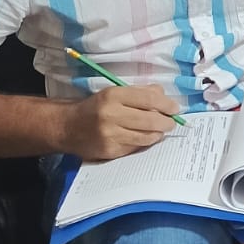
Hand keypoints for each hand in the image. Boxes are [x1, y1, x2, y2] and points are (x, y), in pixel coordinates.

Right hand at [60, 85, 180, 161]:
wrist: (67, 127)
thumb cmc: (96, 107)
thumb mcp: (115, 92)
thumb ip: (141, 92)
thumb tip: (165, 98)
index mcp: (114, 96)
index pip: (149, 99)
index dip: (167, 105)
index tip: (175, 109)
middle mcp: (111, 115)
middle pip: (151, 120)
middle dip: (167, 122)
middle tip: (171, 122)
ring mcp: (110, 135)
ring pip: (146, 136)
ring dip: (158, 134)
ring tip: (160, 130)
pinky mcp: (110, 151)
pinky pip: (136, 147)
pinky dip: (144, 142)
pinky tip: (145, 137)